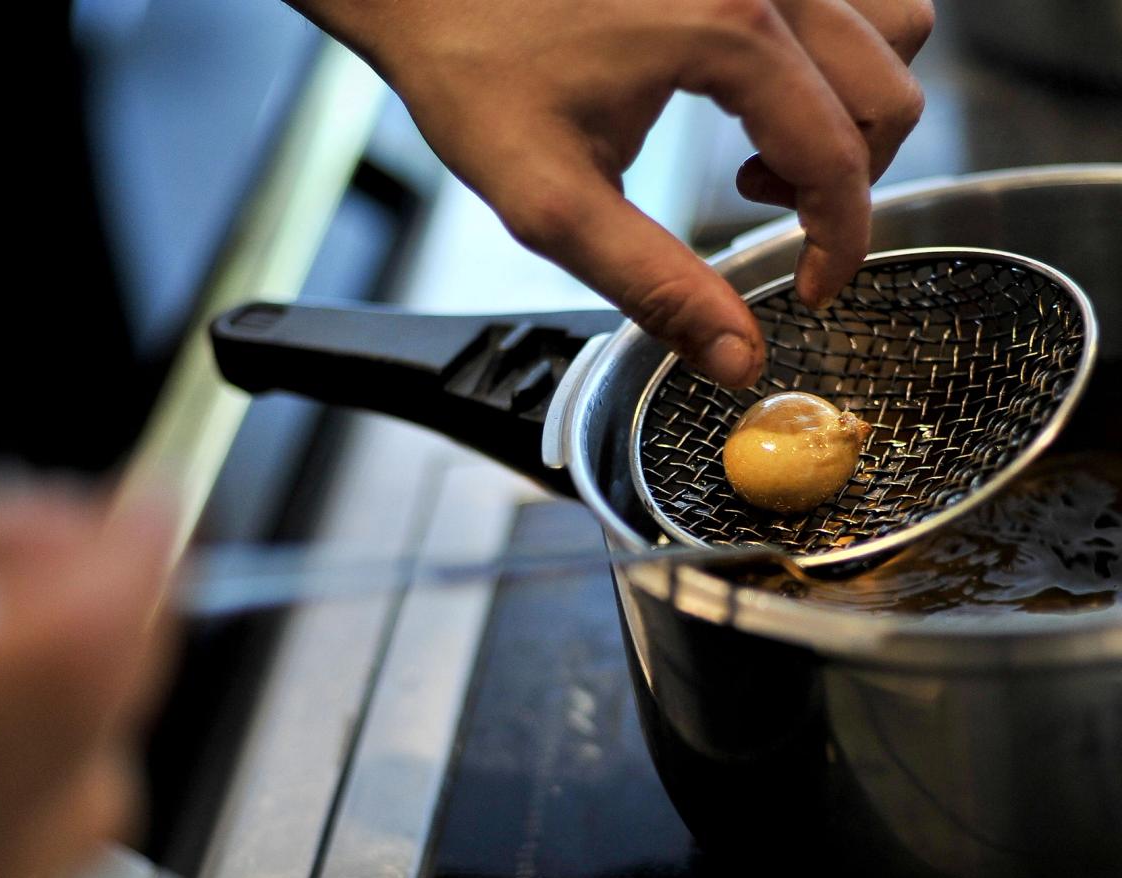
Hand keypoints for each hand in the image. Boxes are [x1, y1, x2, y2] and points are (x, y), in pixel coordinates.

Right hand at [0, 478, 175, 877]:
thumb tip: (57, 519)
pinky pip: (28, 867)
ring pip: (78, 827)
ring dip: (83, 715)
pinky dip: (40, 785)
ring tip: (21, 636)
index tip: (148, 515)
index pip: (34, 674)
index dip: (123, 577)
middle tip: (106, 557)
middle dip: (122, 640)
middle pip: (83, 760)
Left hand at [293, 0, 931, 386]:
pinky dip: (834, 53)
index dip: (840, 244)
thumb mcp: (552, 201)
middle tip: (769, 214)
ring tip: (766, 148)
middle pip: (887, 91)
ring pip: (891, 27)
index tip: (812, 288)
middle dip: (848, 179)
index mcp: (728, 30)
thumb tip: (736, 358)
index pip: (840, 159)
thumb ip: (653, 284)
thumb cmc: (474, 69)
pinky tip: (760, 87)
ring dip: (854, 107)